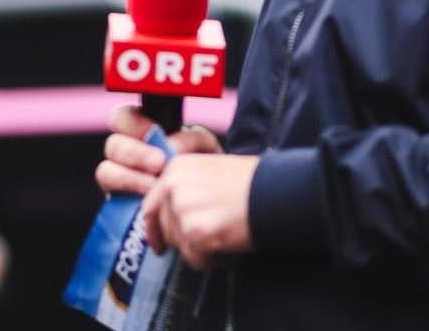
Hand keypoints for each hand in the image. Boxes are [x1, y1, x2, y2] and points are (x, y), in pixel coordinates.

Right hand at [94, 104, 222, 196]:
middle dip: (132, 153)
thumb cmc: (203, 170)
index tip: (153, 133)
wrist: (206, 206)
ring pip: (105, 171)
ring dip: (128, 178)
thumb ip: (191, 140)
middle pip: (111, 144)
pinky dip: (129, 199)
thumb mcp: (204, 148)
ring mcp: (120, 180)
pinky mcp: (119, 205)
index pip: (122, 117)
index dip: (132, 124)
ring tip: (154, 186)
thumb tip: (171, 147)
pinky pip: (110, 200)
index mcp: (142, 132)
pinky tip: (149, 203)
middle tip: (159, 163)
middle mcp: (126, 154)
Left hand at [141, 152, 258, 268]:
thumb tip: (168, 215)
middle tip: (206, 241)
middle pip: (164, 228)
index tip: (158, 244)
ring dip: (199, 249)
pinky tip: (227, 247)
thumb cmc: (251, 183)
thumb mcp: (209, 171)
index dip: (153, 228)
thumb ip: (184, 188)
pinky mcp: (196, 233)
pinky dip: (211, 259)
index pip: (151, 205)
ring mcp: (183, 210)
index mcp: (175, 169)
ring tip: (223, 237)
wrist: (277, 192)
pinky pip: (195, 258)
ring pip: (180, 246)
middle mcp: (173, 187)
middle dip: (183, 240)